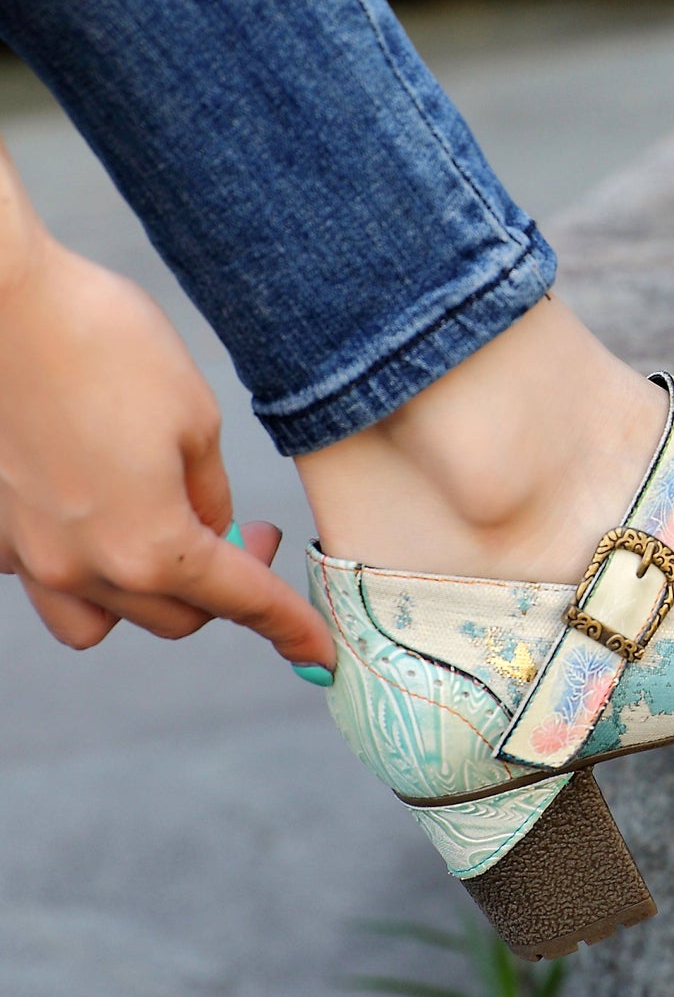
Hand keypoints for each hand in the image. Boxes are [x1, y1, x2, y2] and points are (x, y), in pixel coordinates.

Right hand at [0, 232, 333, 667]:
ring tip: (175, 538)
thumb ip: (211, 495)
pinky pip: (49, 583)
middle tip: (254, 533)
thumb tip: (214, 531)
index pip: (241, 601)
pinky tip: (105, 519)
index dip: (289, 625)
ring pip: (104, 619)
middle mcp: (82, 568)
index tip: (320, 651)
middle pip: (177, 618)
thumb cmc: (107, 346)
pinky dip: (87, 571)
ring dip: (151, 596)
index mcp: (149, 546)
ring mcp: (29, 554)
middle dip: (228, 589)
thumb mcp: (196, 420)